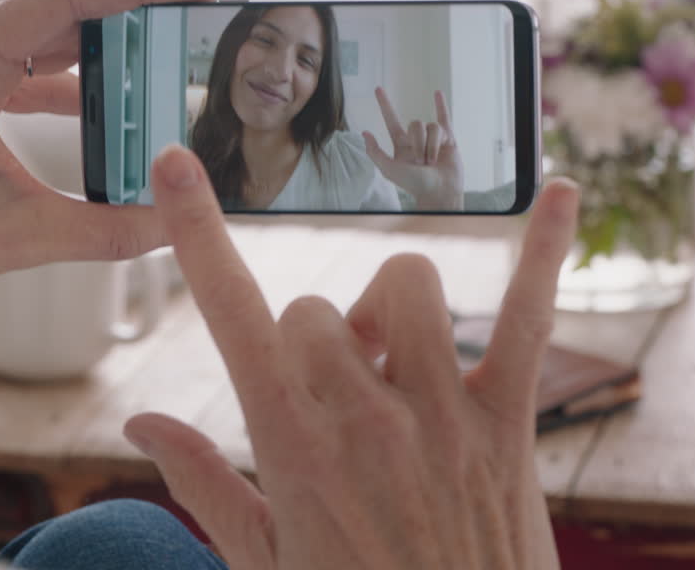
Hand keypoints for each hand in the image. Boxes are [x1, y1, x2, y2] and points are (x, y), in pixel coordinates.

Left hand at [0, 0, 216, 311]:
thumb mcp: (18, 236)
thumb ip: (108, 231)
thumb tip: (178, 223)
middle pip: (65, 9)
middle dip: (135, 19)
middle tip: (196, 34)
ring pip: (50, 40)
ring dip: (107, 56)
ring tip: (167, 72)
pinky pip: (30, 71)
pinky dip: (75, 86)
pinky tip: (117, 112)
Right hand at [124, 144, 577, 569]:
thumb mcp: (258, 562)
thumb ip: (200, 481)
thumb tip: (141, 422)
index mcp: (290, 446)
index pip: (231, 314)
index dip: (196, 233)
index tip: (175, 164)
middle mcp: (363, 417)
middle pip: (316, 307)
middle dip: (308, 339)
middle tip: (324, 399)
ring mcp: (441, 414)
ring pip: (405, 287)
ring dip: (385, 308)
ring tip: (388, 358)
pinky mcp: (507, 422)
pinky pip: (527, 317)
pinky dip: (543, 251)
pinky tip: (554, 193)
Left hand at [363, 87, 463, 210]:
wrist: (439, 191)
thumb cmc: (414, 184)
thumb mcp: (389, 170)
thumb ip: (375, 153)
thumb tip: (365, 133)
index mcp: (402, 145)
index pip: (391, 121)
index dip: (385, 105)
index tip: (378, 89)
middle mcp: (416, 140)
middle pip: (416, 124)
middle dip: (419, 142)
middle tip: (421, 162)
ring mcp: (433, 138)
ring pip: (432, 126)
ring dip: (432, 145)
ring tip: (433, 162)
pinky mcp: (448, 139)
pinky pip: (445, 119)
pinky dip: (441, 105)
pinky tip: (437, 93)